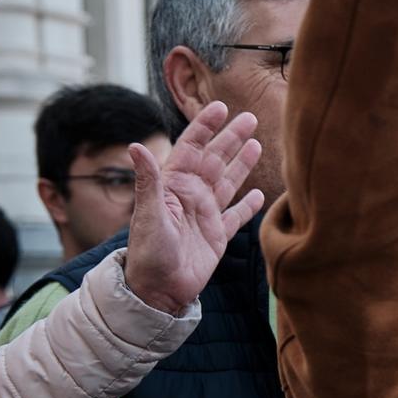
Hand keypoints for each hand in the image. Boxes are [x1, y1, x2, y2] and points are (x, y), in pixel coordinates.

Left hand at [122, 101, 265, 316]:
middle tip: (250, 118)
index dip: (206, 126)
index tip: (221, 107)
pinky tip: (261, 194)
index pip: (192, 147)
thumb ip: (147, 181)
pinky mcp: (217, 236)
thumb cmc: (148, 254)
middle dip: (231, 138)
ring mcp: (205, 215)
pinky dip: (248, 205)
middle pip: (215, 159)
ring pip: (228, 182)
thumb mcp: (148, 215)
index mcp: (174, 186)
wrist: (159, 290)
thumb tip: (136, 145)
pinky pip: (236, 215)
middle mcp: (191, 196)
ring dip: (242, 163)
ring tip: (257, 144)